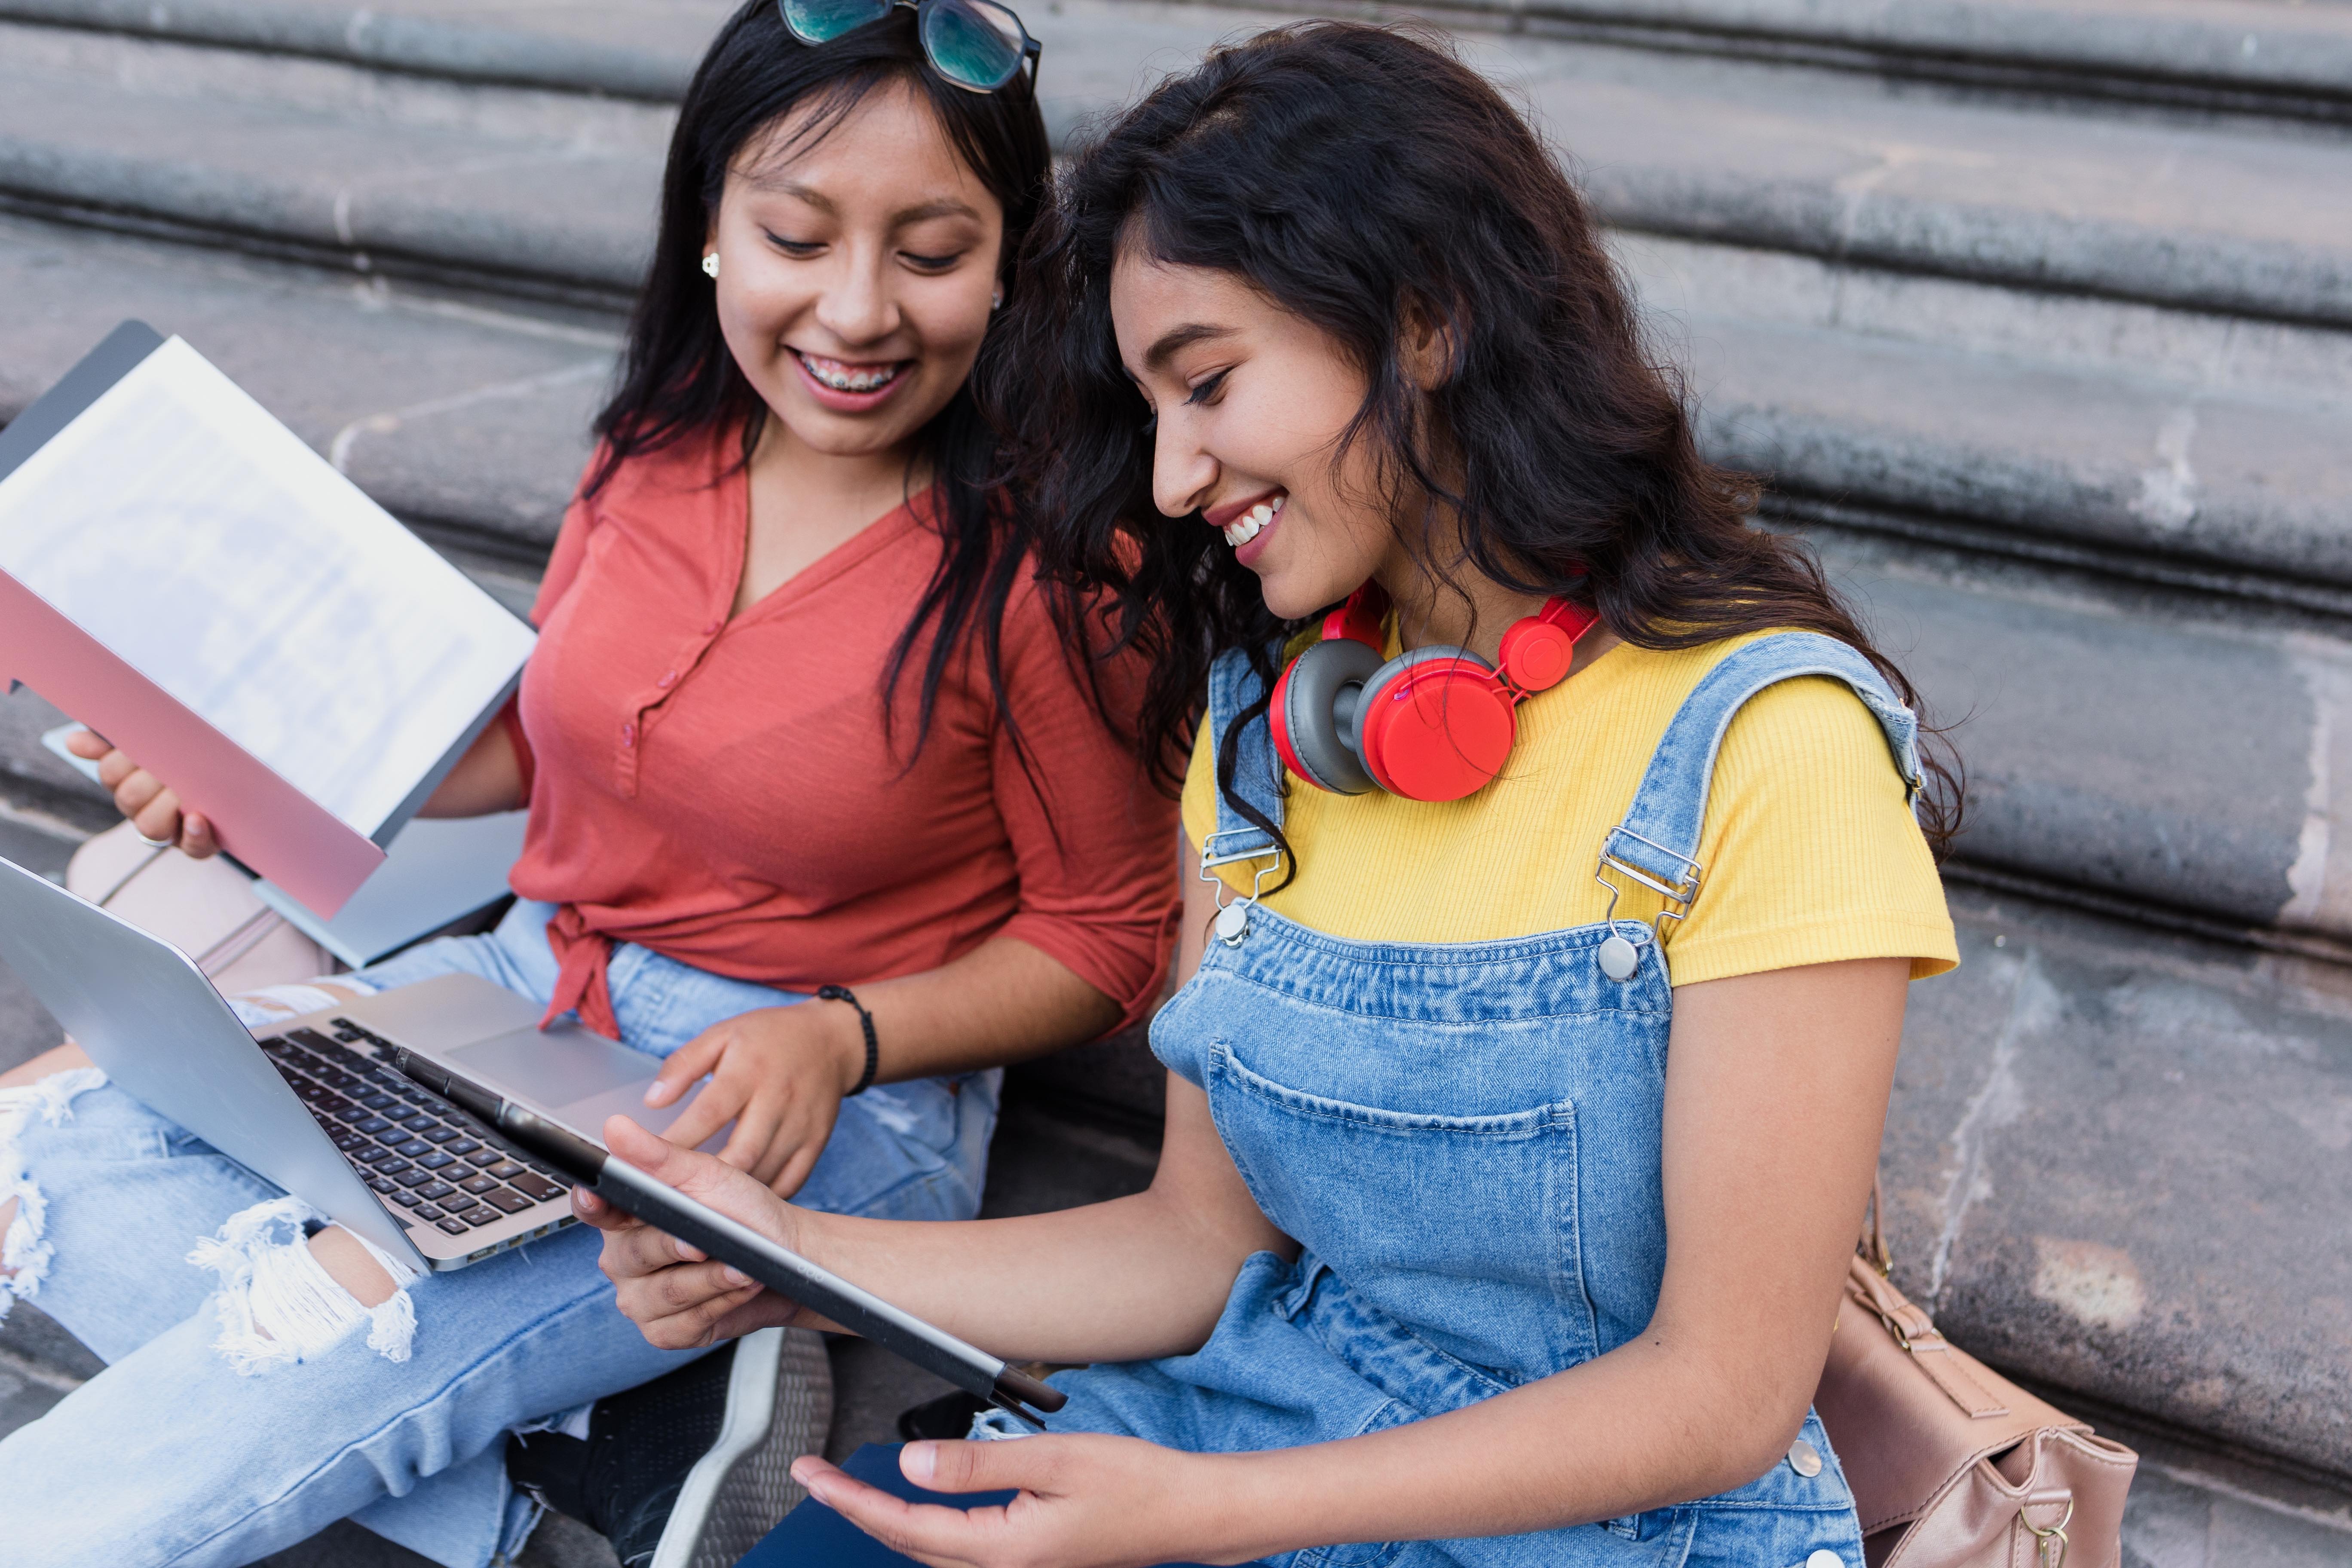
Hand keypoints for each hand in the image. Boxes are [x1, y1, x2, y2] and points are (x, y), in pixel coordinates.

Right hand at [66, 729, 218, 855]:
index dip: (122, 761)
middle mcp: (144, 810)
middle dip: (146, 781)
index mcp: (128, 783)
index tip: (138, 747)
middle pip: (129, 799)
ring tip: (185, 790)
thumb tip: (72, 741)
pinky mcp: (198, 844)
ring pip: (152, 827)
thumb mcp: (155, 744)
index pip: (111, 773)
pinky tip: (198, 818)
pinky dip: (194, 834)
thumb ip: (114, 741)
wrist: (235, 781)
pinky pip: (192, 848)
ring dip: (167, 806)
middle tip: (169, 765)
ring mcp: (171, 830)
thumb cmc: (188, 759)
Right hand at [578, 1114, 812, 1346]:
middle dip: (680, 1245)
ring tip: (743, 1264)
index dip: (591, 1203)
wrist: (786, 1255)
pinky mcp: (665, 1332)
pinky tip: (741, 1286)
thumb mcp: (707, 1176)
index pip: (593, 1209)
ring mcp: (641, 1299)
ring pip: (664, 1292)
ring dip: (712, 1276)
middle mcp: (624, 1260)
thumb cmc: (745, 1212)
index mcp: (625, 1218)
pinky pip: (685, 1320)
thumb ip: (659, 1157)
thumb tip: (616, 1128)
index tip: (597, 1193)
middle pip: (636, 1254)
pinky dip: (720, 1301)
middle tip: (710, 1240)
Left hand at [643, 999, 865, 1193]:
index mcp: (749, 1070)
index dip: (678, 1142)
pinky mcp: (817, 1142)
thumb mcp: (722, 1035)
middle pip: (740, 1152)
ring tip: (698, 1207)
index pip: (709, 1112)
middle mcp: (778, 1099)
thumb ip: (684, 1065)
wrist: (831, 1040)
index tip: (647, 1164)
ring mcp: (801, 1124)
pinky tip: (740, 1205)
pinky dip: (764, 1197)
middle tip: (671, 1196)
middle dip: (704, 1181)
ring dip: (731, 1196)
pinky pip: (792, 1181)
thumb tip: (652, 1101)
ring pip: (765, 1173)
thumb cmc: (767, 1037)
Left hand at [790, 1434, 1257, 1567]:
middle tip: (813, 1477)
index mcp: (1004, 1549)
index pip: (905, 1525)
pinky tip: (918, 1506)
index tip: (812, 1475)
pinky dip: (926, 1528)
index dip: (851, 1498)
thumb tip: (912, 1464)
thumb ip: (980, 1463)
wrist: (1190, 1514)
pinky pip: (959, 1550)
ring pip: (930, 1551)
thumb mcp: (1057, 1461)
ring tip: (850, 1488)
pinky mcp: (1031, 1560)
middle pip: (907, 1545)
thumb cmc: (1138, 1484)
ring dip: (887, 1520)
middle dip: (855, 1510)